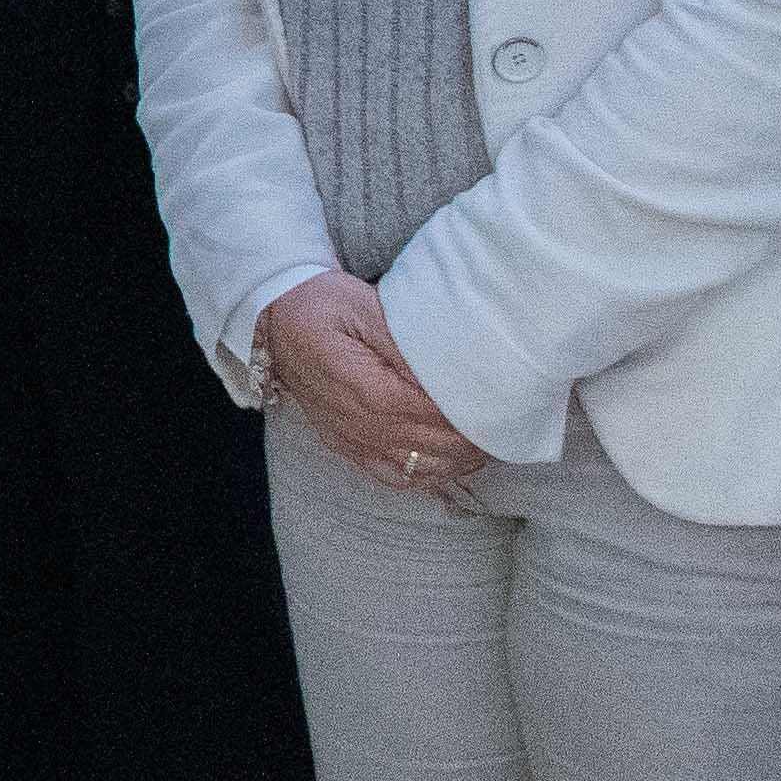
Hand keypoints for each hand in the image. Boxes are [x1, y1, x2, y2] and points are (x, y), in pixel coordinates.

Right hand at [260, 272, 485, 489]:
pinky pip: (394, 475)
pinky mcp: (346, 446)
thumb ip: (407, 344)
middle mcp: (361, 425)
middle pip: (435, 447)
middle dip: (476, 439)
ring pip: (420, 468)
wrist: (272, 319)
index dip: (473, 415)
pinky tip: (449, 460)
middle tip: (508, 421)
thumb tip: (451, 370)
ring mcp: (352, 440)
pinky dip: (427, 474)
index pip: (436, 415)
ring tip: (487, 440)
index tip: (504, 406)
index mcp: (368, 389)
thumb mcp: (367, 308)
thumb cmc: (322, 305)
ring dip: (459, 460)